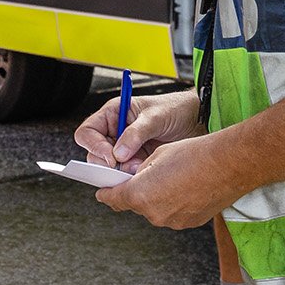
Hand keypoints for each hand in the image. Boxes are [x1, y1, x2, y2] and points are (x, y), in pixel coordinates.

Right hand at [73, 89, 202, 171]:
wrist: (197, 121)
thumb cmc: (176, 109)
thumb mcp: (155, 117)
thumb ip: (135, 134)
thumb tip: (118, 154)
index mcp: (113, 114)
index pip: (87, 132)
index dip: (94, 146)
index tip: (110, 157)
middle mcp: (115, 132)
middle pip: (94, 154)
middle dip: (108, 163)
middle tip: (125, 166)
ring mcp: (125, 148)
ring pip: (109, 167)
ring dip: (122, 171)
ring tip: (140, 165)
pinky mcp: (137, 161)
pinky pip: (126, 174)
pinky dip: (133, 176)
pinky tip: (145, 169)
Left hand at [96, 135, 242, 229]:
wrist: (228, 164)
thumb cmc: (193, 154)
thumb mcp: (157, 156)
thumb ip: (140, 172)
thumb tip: (137, 179)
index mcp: (140, 194)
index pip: (113, 198)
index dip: (106, 193)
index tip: (102, 192)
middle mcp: (153, 213)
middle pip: (135, 204)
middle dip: (136, 192)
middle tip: (146, 176)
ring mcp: (172, 222)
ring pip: (155, 210)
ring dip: (157, 198)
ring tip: (173, 178)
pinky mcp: (188, 223)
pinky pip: (173, 213)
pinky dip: (174, 203)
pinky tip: (186, 187)